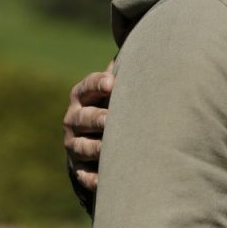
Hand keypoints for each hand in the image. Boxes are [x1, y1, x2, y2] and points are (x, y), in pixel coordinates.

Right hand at [63, 60, 114, 191]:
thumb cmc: (116, 103)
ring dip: (95, 148)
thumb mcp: (117, 88)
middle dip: (96, 118)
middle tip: (110, 120)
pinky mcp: (77, 167)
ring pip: (82, 147)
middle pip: (83, 118)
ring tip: (109, 149)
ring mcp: (74, 144)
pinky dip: (93, 178)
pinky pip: (83, 175)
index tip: (112, 83)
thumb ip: (127, 72)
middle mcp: (74, 118)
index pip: (87, 86)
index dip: (98, 84)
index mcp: (83, 96)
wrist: (97, 135)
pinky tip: (105, 181)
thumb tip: (152, 47)